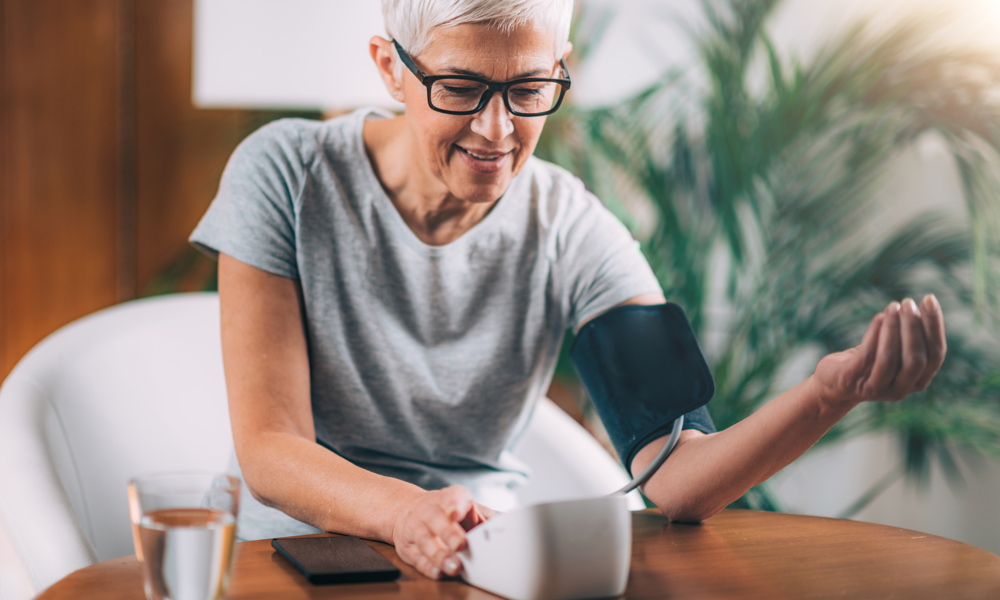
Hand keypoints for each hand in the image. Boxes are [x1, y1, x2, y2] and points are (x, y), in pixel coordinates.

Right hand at [391, 485, 494, 578]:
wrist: (406, 509)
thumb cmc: (444, 511)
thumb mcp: (463, 505)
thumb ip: (483, 516)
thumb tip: (499, 528)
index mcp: (447, 498)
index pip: (452, 497)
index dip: (455, 505)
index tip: (456, 513)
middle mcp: (429, 510)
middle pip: (436, 520)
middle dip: (449, 533)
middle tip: (460, 544)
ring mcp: (416, 527)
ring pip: (425, 541)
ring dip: (440, 555)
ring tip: (454, 566)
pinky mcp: (407, 547)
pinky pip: (416, 557)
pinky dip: (428, 566)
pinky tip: (438, 571)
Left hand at [813, 295, 945, 408]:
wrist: (835, 382)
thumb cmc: (871, 360)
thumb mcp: (896, 350)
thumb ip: (912, 336)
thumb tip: (927, 304)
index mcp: (919, 381)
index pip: (936, 354)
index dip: (934, 326)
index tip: (929, 299)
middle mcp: (902, 390)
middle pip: (916, 359)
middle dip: (913, 327)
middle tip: (907, 302)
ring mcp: (877, 389)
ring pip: (890, 358)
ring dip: (893, 328)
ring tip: (893, 306)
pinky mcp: (853, 382)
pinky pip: (867, 356)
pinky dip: (875, 334)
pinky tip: (879, 317)